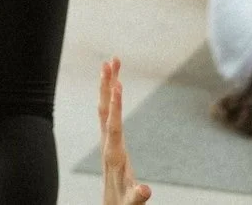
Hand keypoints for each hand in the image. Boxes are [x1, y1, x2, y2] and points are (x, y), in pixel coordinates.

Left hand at [100, 58, 150, 204]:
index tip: (117, 84)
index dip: (116, 106)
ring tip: (111, 63)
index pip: (114, 126)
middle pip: (105, 110)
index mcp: (114, 156)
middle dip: (108, 85)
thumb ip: (137, 197)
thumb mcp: (132, 203)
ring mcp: (108, 142)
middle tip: (110, 60)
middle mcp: (108, 144)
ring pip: (105, 109)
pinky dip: (112, 97)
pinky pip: (109, 114)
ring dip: (108, 86)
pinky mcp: (111, 142)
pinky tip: (113, 85)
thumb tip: (146, 190)